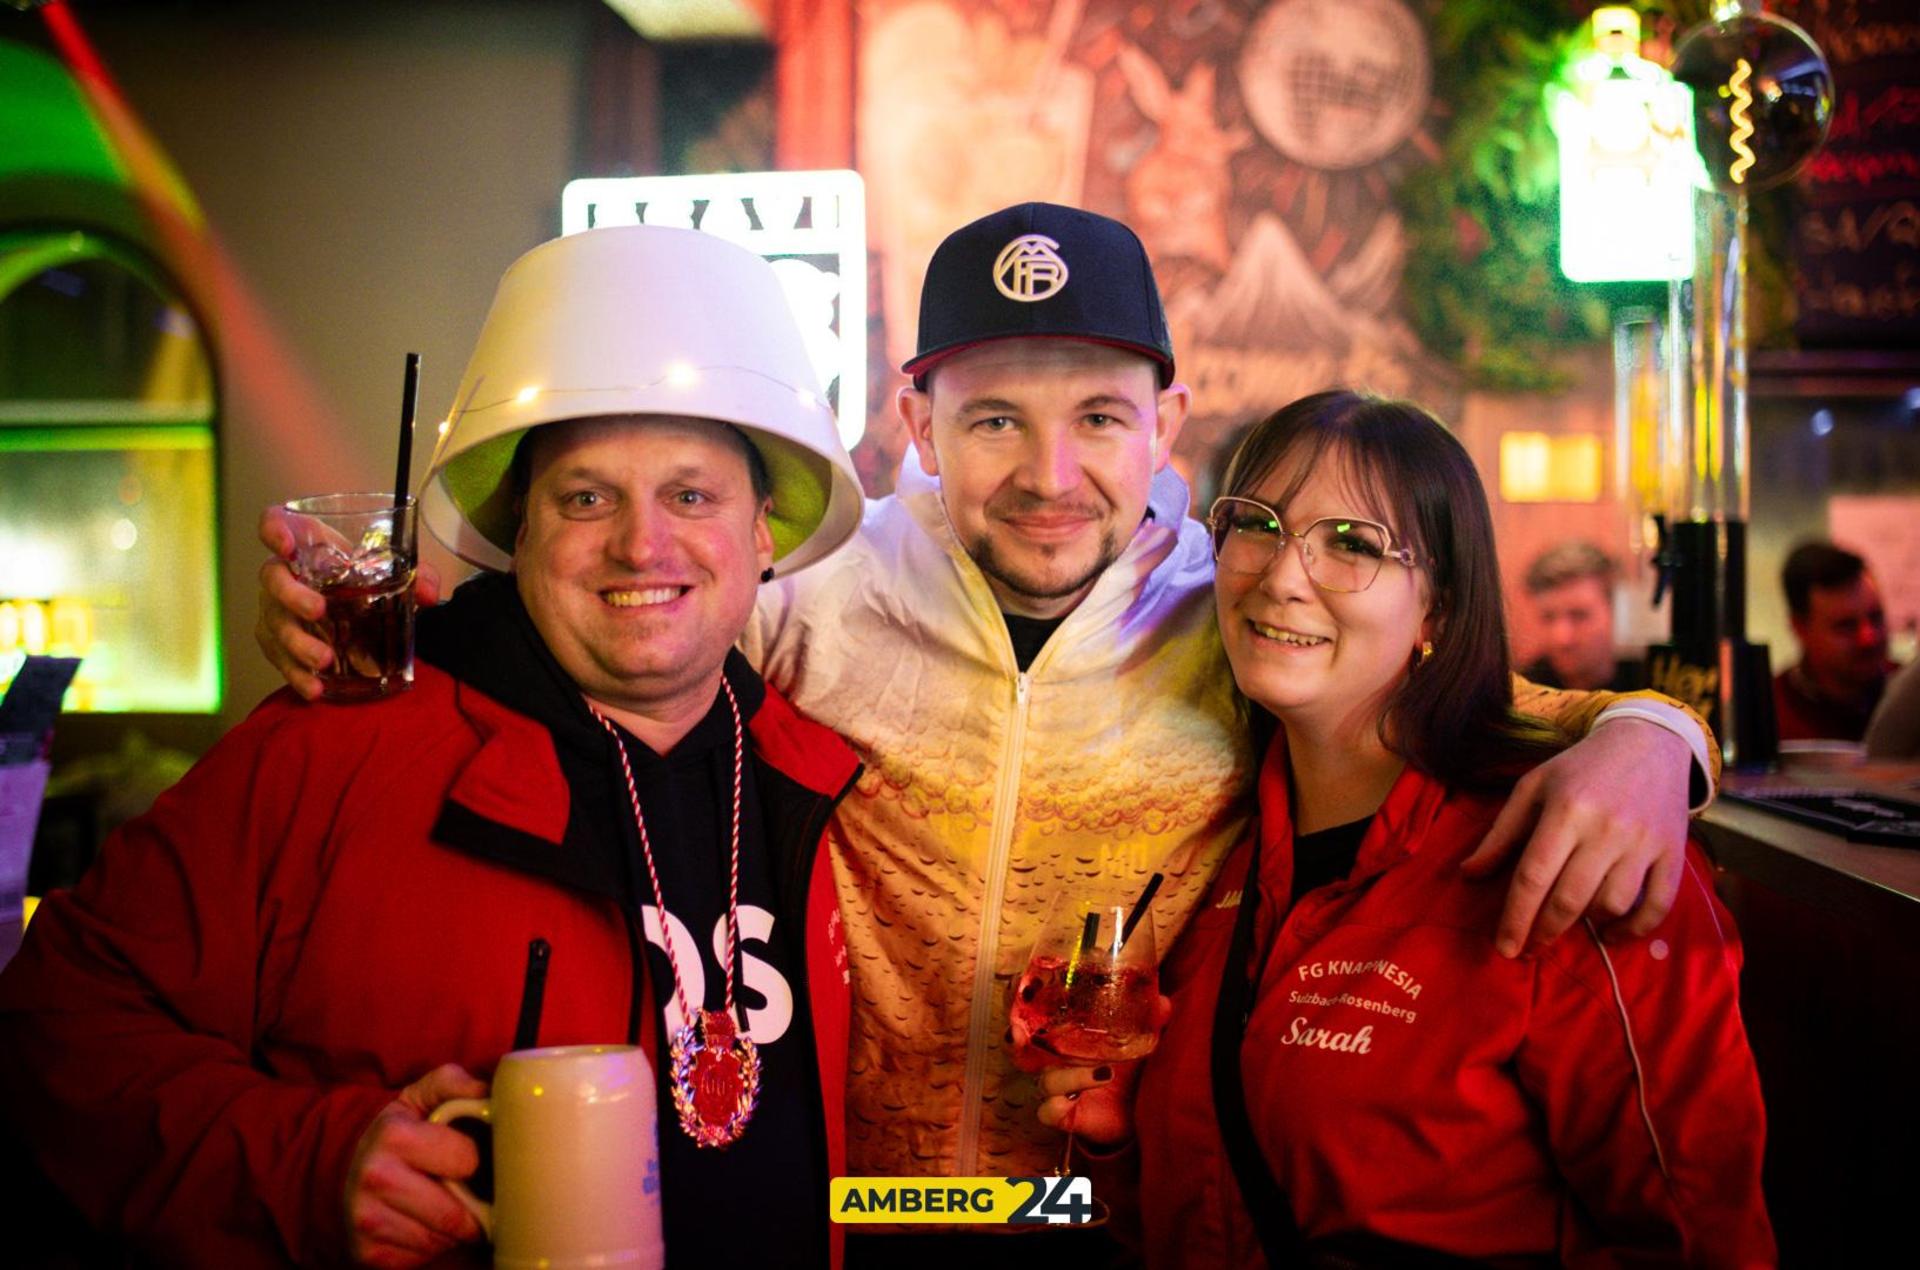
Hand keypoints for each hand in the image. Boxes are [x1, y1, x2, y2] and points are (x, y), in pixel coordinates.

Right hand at [256, 506, 439, 699]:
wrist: (353, 604)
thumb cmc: (364, 575)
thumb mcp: (390, 569)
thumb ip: (416, 575)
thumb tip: (430, 593)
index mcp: (307, 542)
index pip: (275, 522)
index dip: (274, 529)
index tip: (287, 545)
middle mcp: (283, 572)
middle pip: (272, 577)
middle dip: (292, 595)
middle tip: (319, 611)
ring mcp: (276, 607)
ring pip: (273, 622)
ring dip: (296, 643)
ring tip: (323, 660)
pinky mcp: (277, 640)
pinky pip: (278, 657)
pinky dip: (296, 674)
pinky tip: (315, 689)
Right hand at [343, 1063, 487, 1267]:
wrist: (333, 1169)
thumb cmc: (391, 1133)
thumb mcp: (416, 1098)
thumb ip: (452, 1084)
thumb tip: (487, 1091)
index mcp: (395, 1136)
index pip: (466, 1160)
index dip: (471, 1159)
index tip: (464, 1159)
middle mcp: (377, 1179)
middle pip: (456, 1213)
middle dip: (468, 1205)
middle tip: (464, 1193)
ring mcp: (369, 1221)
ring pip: (441, 1240)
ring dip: (450, 1229)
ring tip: (438, 1206)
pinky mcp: (368, 1254)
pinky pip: (420, 1258)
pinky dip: (428, 1246)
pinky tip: (418, 1224)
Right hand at [1010, 990, 1170, 1148]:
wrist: (1142, 1112)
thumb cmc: (1135, 1070)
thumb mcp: (1144, 1042)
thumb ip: (1152, 1021)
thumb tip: (1164, 1001)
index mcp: (1070, 1037)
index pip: (1037, 1020)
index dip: (1023, 1009)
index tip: (1024, 995)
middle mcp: (1059, 1061)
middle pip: (1024, 1049)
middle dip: (1019, 1039)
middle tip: (1022, 1033)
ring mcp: (1060, 1089)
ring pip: (1045, 1080)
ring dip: (1070, 1074)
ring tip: (1104, 1072)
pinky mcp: (1064, 1115)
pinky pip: (1048, 1111)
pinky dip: (1058, 1105)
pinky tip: (1082, 1098)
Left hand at [1460, 718, 1689, 956]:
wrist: (1648, 743)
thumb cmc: (1580, 769)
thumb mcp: (1532, 789)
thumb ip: (1500, 834)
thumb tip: (1467, 876)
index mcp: (1565, 810)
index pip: (1533, 876)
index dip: (1515, 918)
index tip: (1504, 948)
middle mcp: (1606, 828)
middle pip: (1569, 898)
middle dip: (1544, 932)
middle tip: (1529, 950)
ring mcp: (1644, 842)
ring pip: (1611, 905)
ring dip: (1585, 925)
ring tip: (1568, 922)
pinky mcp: (1674, 853)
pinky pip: (1657, 906)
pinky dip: (1634, 930)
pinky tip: (1611, 935)